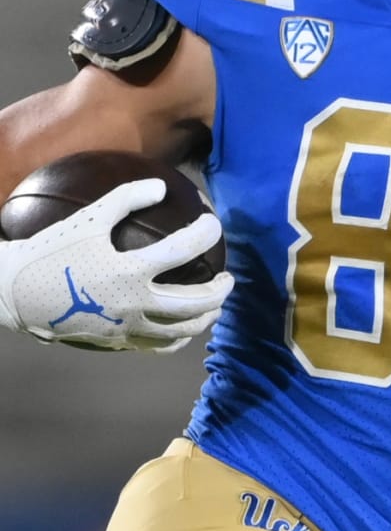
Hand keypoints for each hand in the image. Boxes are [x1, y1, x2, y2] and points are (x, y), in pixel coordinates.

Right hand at [0, 178, 233, 352]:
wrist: (16, 294)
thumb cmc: (51, 251)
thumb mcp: (86, 218)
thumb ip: (125, 198)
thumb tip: (161, 185)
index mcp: (127, 270)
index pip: (182, 251)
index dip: (204, 234)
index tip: (214, 224)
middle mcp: (133, 302)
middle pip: (194, 302)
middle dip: (220, 290)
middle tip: (228, 278)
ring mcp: (127, 326)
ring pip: (181, 329)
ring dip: (205, 317)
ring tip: (213, 305)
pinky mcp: (118, 341)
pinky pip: (158, 345)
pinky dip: (178, 337)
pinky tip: (182, 327)